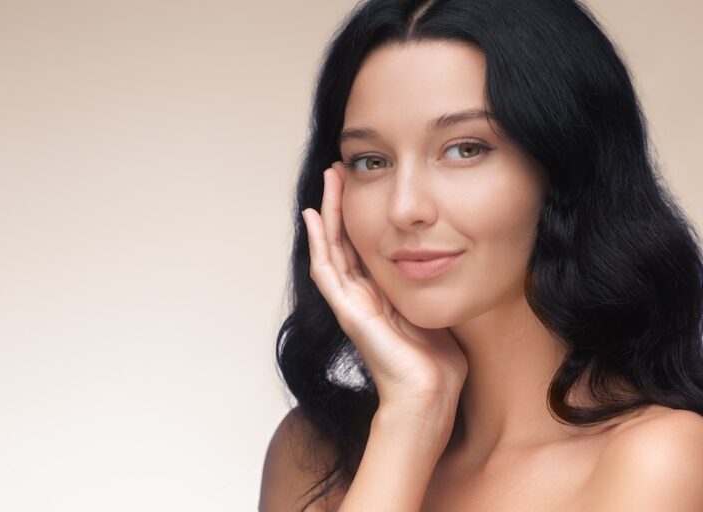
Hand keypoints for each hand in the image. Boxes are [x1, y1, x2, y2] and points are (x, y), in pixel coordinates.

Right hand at [301, 161, 467, 424]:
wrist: (429, 393)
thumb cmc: (437, 360)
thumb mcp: (435, 307)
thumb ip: (431, 284)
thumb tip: (448, 256)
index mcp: (380, 294)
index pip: (363, 245)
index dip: (359, 214)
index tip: (363, 181)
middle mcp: (361, 295)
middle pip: (343, 241)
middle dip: (340, 204)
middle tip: (338, 169)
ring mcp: (351, 304)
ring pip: (330, 249)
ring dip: (326, 214)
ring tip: (327, 180)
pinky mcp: (348, 313)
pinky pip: (326, 272)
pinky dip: (318, 244)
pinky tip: (313, 217)